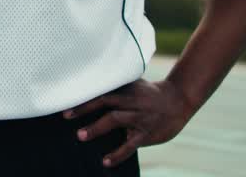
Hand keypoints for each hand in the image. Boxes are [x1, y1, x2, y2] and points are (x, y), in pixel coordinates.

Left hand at [62, 79, 193, 167]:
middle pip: (106, 100)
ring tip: (80, 136)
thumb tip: (86, 86)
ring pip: (116, 120)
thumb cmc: (148, 93)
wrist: (179, 100)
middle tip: (66, 115)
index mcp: (125, 87)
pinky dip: (118, 154)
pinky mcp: (147, 133)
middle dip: (85, 107)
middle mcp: (131, 100)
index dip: (85, 92)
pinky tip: (105, 162)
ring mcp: (140, 116)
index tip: (67, 96)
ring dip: (97, 128)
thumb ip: (114, 85)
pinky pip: (130, 145)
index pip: (102, 88)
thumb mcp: (133, 84)